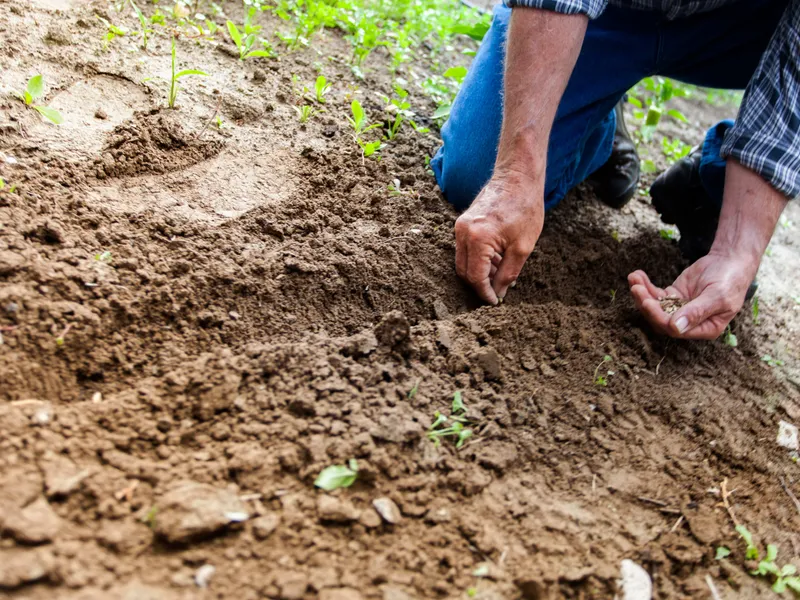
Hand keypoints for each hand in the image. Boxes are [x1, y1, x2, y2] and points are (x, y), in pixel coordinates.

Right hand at [454, 171, 543, 304]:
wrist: (518, 177)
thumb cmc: (524, 208)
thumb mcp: (522, 247)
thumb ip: (508, 274)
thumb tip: (498, 293)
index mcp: (477, 239)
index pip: (475, 277)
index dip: (485, 293)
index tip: (495, 302)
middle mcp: (463, 232)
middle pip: (464, 271)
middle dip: (480, 285)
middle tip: (498, 292)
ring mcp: (460, 226)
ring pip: (463, 261)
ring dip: (480, 272)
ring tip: (502, 273)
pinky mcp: (463, 222)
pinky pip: (465, 249)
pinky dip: (478, 259)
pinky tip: (497, 260)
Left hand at [628, 250, 758, 339]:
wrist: (730, 261)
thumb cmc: (730, 280)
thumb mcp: (717, 296)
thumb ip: (697, 312)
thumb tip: (676, 328)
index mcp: (704, 329)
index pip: (675, 330)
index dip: (659, 317)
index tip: (647, 302)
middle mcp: (689, 323)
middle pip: (660, 319)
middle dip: (646, 304)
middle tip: (636, 288)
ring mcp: (679, 309)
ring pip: (655, 307)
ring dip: (642, 294)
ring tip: (633, 278)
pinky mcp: (673, 296)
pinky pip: (655, 294)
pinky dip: (645, 285)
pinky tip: (637, 275)